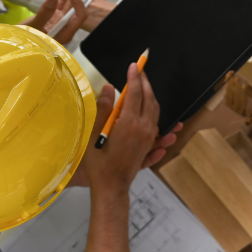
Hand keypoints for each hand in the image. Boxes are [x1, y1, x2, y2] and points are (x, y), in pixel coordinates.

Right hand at [19, 0, 87, 43]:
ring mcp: (61, 20)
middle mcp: (66, 26)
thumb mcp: (33, 27)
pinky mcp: (55, 15)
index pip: (79, 15)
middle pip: (76, 5)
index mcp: (65, 32)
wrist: (15, 43)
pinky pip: (63, 1)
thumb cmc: (24, 40)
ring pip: (70, 1)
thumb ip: (44, 14)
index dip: (77, 1)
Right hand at [80, 63, 167, 195]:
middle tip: (140, 71)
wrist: (111, 186)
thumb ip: (104, 109)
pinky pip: (156, 124)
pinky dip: (154, 112)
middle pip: (149, 99)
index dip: (134, 77)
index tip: (134, 65)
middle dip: (145, 83)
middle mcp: (144, 128)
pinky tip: (151, 110)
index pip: (135, 93)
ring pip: (155, 111)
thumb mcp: (95, 132)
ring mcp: (148, 137)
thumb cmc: (98, 161)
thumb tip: (110, 88)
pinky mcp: (148, 145)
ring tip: (144, 86)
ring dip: (150, 96)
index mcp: (130, 122)